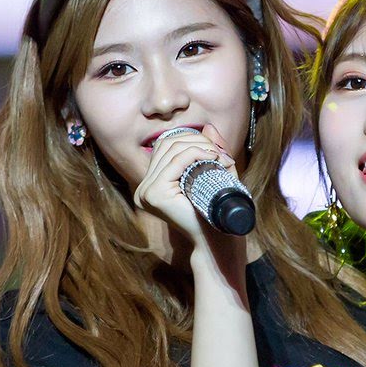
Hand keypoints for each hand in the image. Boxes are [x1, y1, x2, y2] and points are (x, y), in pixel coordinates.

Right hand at [133, 123, 236, 242]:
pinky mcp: (154, 194)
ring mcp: (145, 192)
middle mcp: (143, 189)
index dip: (192, 139)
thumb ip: (210, 150)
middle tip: (222, 152)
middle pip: (167, 144)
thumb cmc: (216, 209)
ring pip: (173, 149)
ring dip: (201, 146)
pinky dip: (198, 154)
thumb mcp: (213, 174)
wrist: (218, 239)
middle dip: (197, 140)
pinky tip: (213, 158)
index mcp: (151, 185)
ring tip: (221, 156)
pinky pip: (177, 161)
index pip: (165, 146)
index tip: (218, 149)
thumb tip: (208, 127)